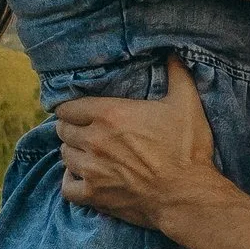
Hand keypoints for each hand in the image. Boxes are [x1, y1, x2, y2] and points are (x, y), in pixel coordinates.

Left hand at [55, 57, 218, 230]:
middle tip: (85, 131)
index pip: (68, 108)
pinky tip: (81, 176)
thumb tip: (174, 53)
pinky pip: (66, 187)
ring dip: (73, 152)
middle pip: (63, 130)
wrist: (187, 195)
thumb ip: (177, 74)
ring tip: (85, 152)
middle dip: (72, 129)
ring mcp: (91, 170)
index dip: (72, 109)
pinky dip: (71, 181)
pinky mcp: (94, 195)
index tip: (81, 112)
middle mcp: (94, 140)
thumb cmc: (186, 149)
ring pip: (64, 156)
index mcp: (110, 114)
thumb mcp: (187, 104)